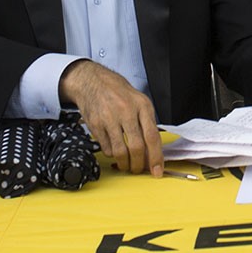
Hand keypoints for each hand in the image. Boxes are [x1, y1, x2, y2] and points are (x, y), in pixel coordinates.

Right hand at [61, 60, 162, 175]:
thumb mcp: (140, 102)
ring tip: (127, 165)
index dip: (156, 157)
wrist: (94, 82)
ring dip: (125, 164)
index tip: (157, 170)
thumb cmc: (119, 94)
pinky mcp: (96, 125)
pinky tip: (114, 151)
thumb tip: (153, 152)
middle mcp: (127, 112)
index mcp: (142, 106)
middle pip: (137, 147)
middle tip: (139, 169)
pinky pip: (106, 149)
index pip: (152, 137)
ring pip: (120, 152)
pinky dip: (112, 154)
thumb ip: (147, 124)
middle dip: (139, 165)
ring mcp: (110, 118)